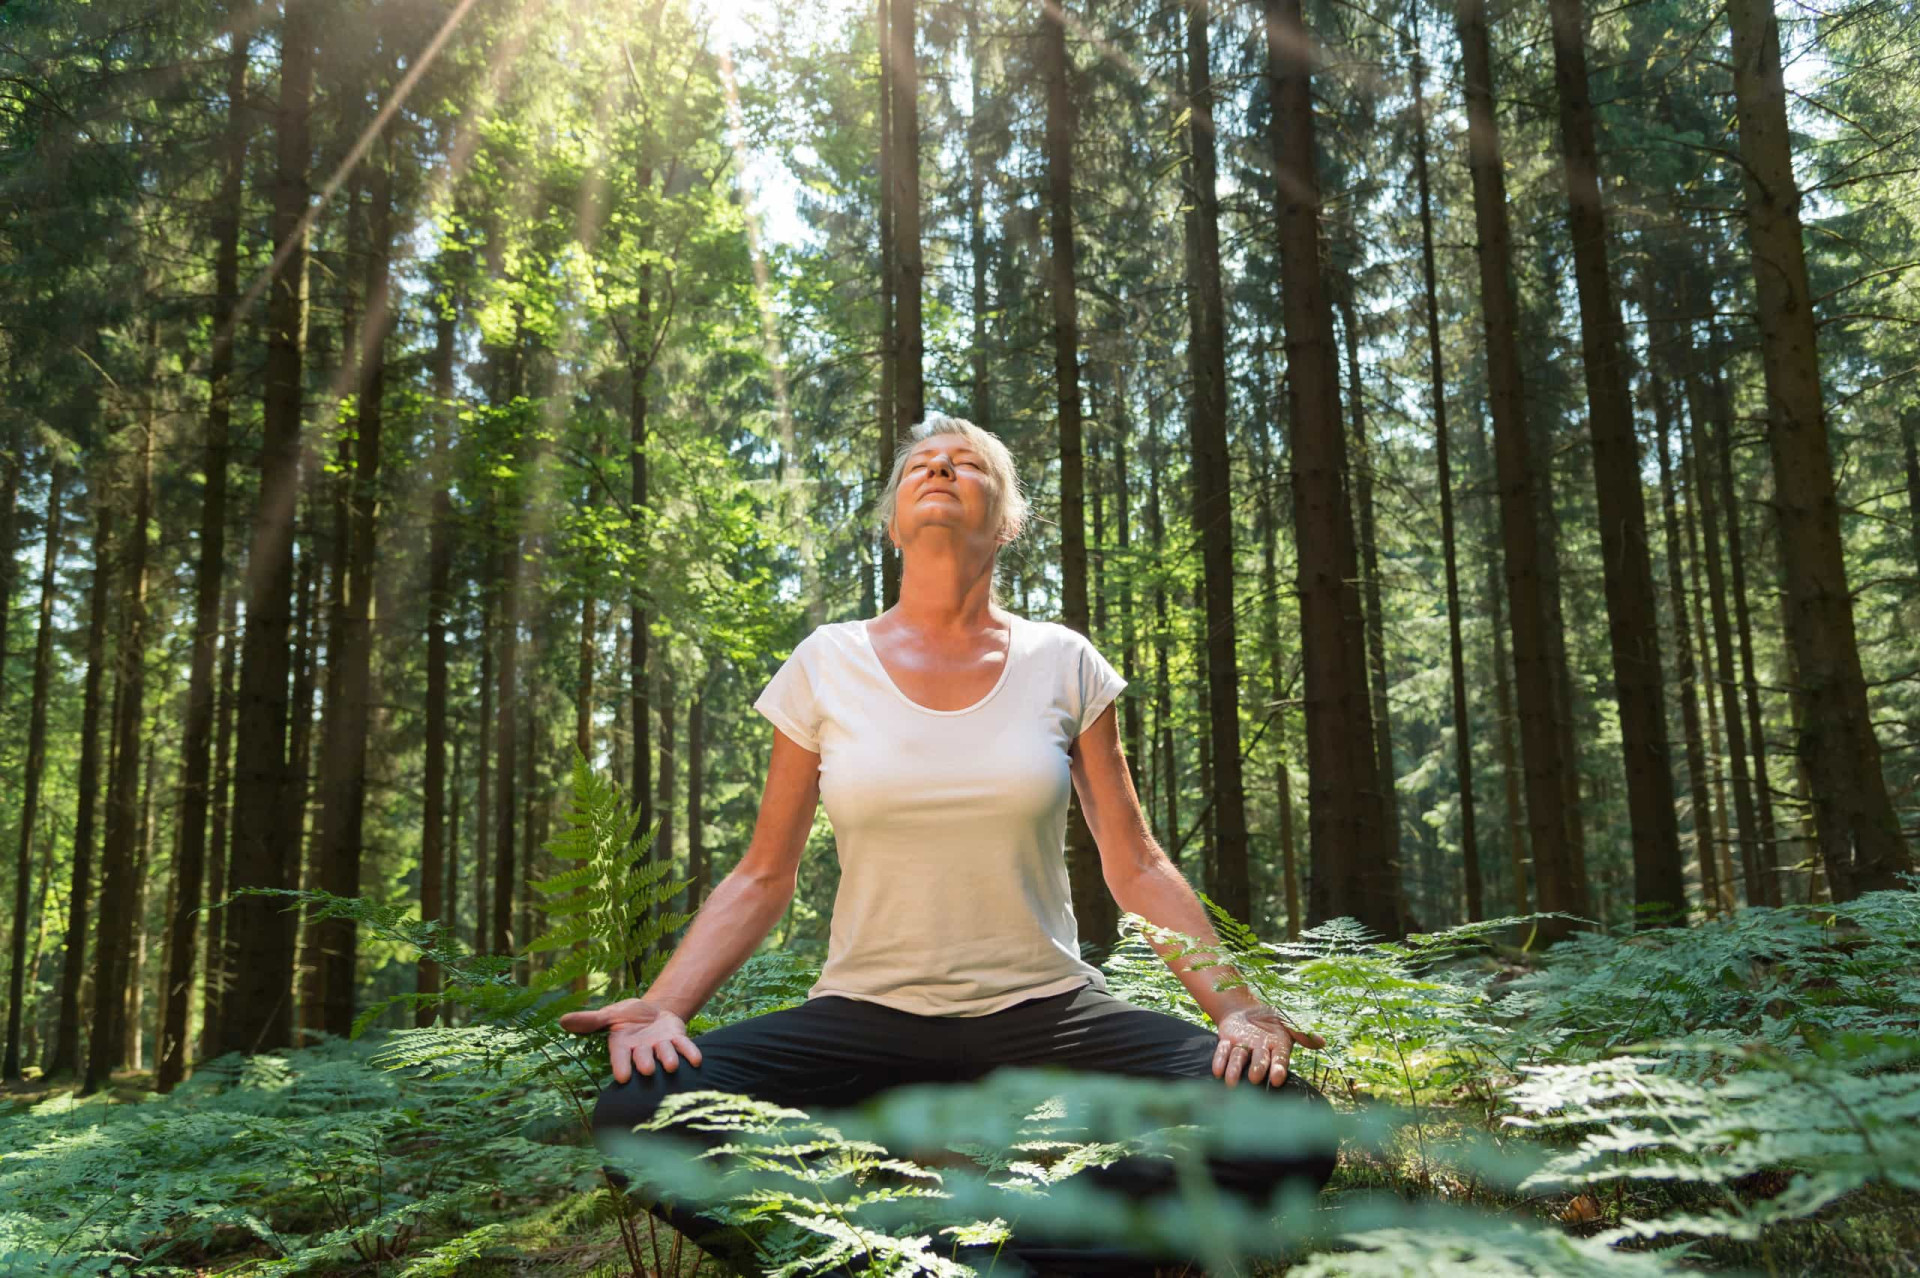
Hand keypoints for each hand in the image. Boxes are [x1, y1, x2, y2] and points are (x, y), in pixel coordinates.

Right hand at [559, 998, 703, 1083]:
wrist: (654, 1011)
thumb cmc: (627, 1016)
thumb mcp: (609, 1014)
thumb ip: (590, 1020)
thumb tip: (562, 1021)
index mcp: (622, 1046)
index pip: (620, 1058)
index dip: (622, 1066)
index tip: (622, 1077)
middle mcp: (642, 1051)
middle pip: (644, 1058)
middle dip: (646, 1063)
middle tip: (648, 1070)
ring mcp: (661, 1047)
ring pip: (665, 1054)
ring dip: (669, 1059)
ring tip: (672, 1065)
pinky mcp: (677, 1039)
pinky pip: (685, 1047)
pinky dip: (691, 1053)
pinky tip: (697, 1060)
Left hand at [1211, 1004, 1324, 1087]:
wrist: (1246, 1009)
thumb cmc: (1270, 1018)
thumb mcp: (1287, 1019)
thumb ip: (1301, 1031)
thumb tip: (1322, 1042)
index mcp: (1277, 1046)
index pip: (1279, 1060)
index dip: (1278, 1069)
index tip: (1276, 1079)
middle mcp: (1260, 1051)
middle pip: (1258, 1061)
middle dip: (1257, 1069)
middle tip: (1254, 1078)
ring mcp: (1243, 1048)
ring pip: (1239, 1059)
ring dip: (1234, 1070)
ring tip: (1230, 1082)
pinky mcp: (1227, 1043)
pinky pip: (1223, 1052)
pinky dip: (1220, 1060)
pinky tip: (1217, 1071)